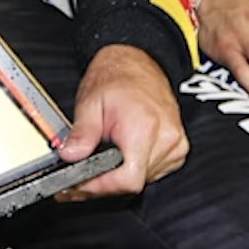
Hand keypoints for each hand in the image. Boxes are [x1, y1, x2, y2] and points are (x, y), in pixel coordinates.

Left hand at [53, 45, 188, 199]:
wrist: (139, 62)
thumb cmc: (119, 77)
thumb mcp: (90, 102)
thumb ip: (81, 134)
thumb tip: (70, 157)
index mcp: (144, 127)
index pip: (128, 179)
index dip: (101, 186)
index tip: (80, 185)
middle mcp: (165, 139)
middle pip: (132, 182)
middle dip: (103, 182)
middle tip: (79, 176)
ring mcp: (175, 146)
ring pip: (142, 179)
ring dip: (118, 176)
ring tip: (100, 160)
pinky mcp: (177, 150)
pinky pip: (152, 171)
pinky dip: (133, 168)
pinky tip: (120, 155)